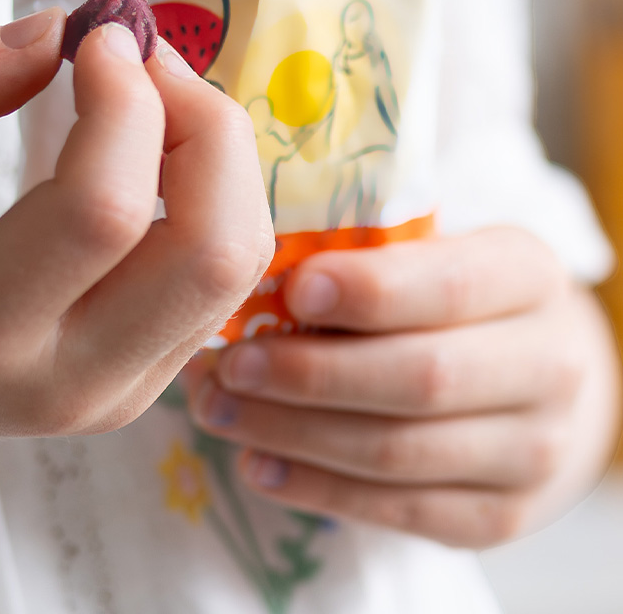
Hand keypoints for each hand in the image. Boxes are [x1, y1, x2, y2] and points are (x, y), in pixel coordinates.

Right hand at [0, 13, 271, 612]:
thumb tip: (64, 31)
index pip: (105, 211)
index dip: (125, 99)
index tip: (95, 34)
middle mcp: (66, 381)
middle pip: (211, 249)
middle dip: (203, 121)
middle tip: (141, 59)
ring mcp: (118, 397)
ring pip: (236, 261)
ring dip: (217, 152)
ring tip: (147, 98)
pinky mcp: (146, 387)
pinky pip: (222, 277)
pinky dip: (212, 192)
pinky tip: (151, 153)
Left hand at [186, 228, 620, 547]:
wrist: (535, 375)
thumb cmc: (452, 296)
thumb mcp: (433, 252)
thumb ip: (364, 256)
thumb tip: (255, 273)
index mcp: (529, 276)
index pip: (450, 287)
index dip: (368, 291)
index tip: (291, 288)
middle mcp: (550, 365)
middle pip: (420, 378)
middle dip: (310, 373)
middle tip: (229, 363)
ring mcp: (533, 452)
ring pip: (399, 452)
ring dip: (293, 433)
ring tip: (218, 409)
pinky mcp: (498, 517)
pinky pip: (397, 510)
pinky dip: (315, 488)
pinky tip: (256, 461)